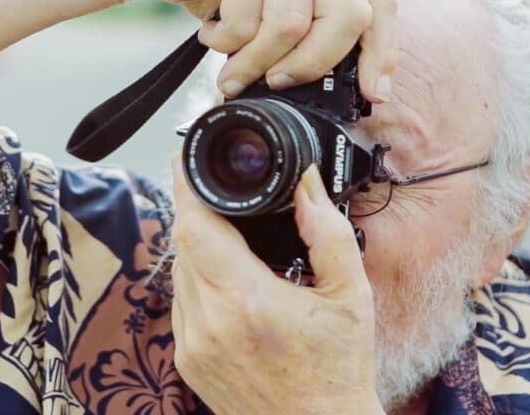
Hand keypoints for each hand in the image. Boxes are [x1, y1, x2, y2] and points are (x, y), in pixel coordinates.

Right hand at [131, 0, 396, 101]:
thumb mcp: (267, 3)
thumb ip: (300, 30)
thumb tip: (317, 97)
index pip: (380, 3)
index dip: (382, 52)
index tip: (372, 95)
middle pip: (348, 17)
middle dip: (312, 64)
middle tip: (278, 84)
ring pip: (292, 26)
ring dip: (256, 62)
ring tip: (230, 70)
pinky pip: (247, 22)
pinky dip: (224, 42)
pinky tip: (209, 33)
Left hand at [169, 158, 383, 414]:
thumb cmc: (338, 371)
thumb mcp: (351, 296)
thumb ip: (328, 233)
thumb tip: (306, 185)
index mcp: (247, 300)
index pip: (195, 225)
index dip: (185, 185)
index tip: (185, 158)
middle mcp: (209, 321)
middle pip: (182, 243)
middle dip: (196, 211)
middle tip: (215, 189)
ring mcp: (192, 344)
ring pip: (178, 272)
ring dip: (197, 247)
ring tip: (228, 235)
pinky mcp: (186, 360)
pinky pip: (180, 302)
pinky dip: (197, 281)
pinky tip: (227, 280)